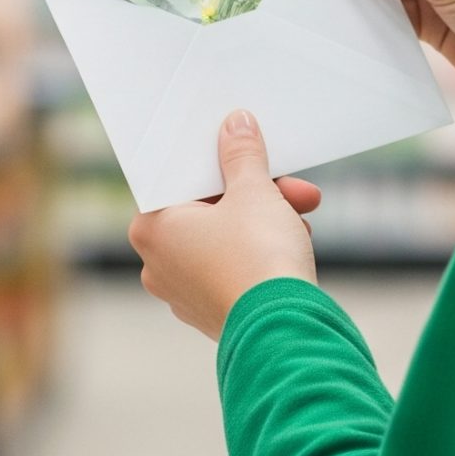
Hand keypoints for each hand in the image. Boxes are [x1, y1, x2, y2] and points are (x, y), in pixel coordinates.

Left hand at [129, 110, 321, 340]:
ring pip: (225, 239)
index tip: (251, 156)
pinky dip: (260, 253)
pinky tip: (292, 245)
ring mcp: (183, 293)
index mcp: (151, 228)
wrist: (283, 330)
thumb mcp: (254, 191)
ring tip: (302, 218)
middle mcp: (157, 264)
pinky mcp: (212, 312)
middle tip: (296, 189)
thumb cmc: (257, 257)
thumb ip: (241, 155)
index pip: (182, 180)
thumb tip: (236, 125)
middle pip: (208, 210)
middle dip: (258, 194)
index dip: (222, 163)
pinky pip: (233, 268)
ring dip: (266, 222)